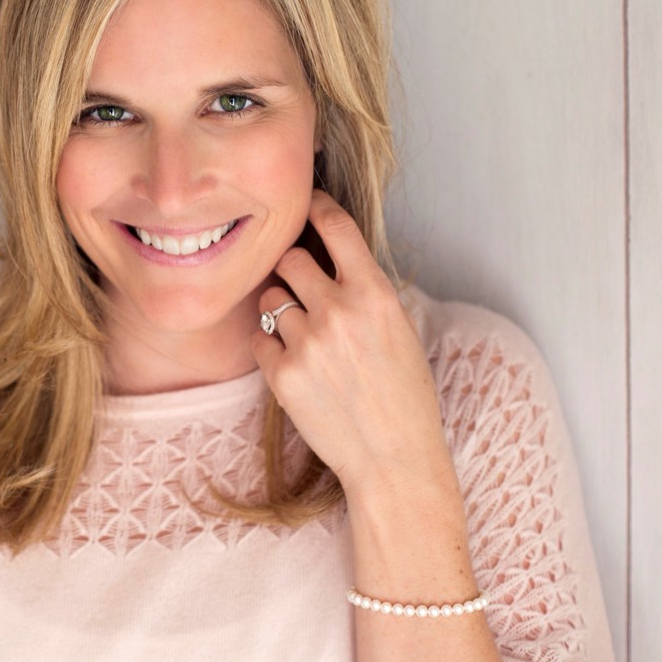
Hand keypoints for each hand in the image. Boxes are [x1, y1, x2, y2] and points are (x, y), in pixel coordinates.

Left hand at [250, 190, 455, 500]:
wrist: (393, 457)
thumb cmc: (403, 393)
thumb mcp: (399, 327)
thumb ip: (362, 289)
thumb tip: (324, 254)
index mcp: (375, 293)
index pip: (336, 225)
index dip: (316, 206)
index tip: (307, 203)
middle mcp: (339, 311)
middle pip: (289, 257)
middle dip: (292, 269)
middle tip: (303, 290)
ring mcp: (308, 342)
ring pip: (271, 298)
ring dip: (281, 310)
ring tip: (306, 338)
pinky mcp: (282, 374)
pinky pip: (258, 337)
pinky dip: (270, 347)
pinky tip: (295, 365)